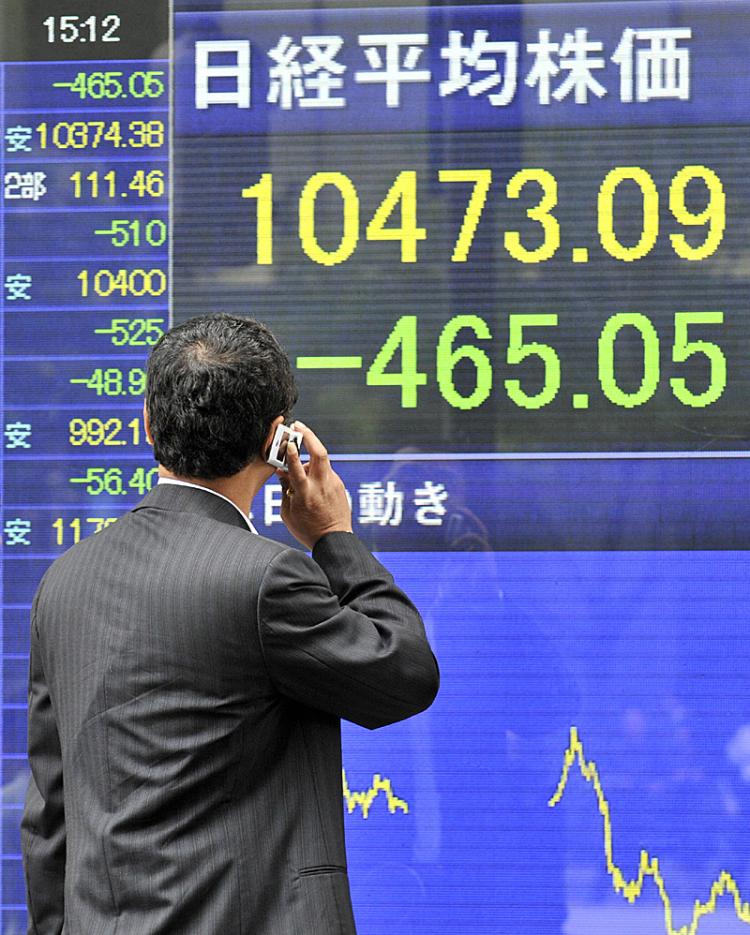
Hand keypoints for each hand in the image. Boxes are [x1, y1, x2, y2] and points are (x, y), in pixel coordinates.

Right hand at [277, 421, 351, 549]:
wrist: (334, 539)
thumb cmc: (308, 529)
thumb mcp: (288, 512)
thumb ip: (284, 489)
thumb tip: (282, 472)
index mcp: (305, 493)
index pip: (297, 467)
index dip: (292, 452)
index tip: (288, 440)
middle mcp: (321, 485)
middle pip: (319, 453)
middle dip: (309, 436)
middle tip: (298, 427)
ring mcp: (333, 484)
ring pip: (321, 462)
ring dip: (309, 458)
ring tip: (298, 467)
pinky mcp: (339, 486)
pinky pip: (325, 472)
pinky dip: (316, 471)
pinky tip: (310, 481)